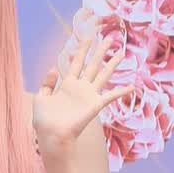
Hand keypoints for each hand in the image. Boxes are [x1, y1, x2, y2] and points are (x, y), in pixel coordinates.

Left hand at [34, 35, 133, 155]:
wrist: (52, 135)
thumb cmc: (44, 120)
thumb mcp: (41, 97)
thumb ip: (47, 83)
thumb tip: (54, 68)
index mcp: (66, 84)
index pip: (76, 62)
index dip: (82, 50)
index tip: (88, 37)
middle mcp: (80, 87)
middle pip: (93, 64)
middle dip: (101, 51)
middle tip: (109, 38)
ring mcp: (89, 95)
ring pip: (103, 75)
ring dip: (113, 64)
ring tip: (122, 53)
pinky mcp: (95, 104)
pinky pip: (111, 96)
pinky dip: (122, 91)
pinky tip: (132, 86)